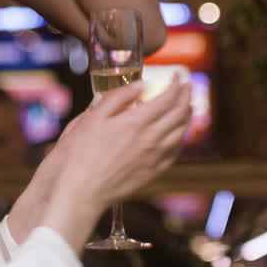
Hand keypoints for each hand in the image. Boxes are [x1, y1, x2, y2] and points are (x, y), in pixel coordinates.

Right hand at [53, 78, 192, 211]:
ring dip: (187, 115)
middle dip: (187, 95)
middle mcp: (150, 140)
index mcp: (135, 122)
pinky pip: (175, 152)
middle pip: (181, 113)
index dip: (178, 84)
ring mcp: (154, 158)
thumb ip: (118, 98)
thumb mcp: (92, 118)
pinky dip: (180, 137)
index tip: (178, 74)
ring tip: (186, 106)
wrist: (80, 191)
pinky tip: (176, 134)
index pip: (168, 98)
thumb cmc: (79, 153)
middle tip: (186, 85)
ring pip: (182, 133)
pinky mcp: (153, 173)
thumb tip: (142, 84)